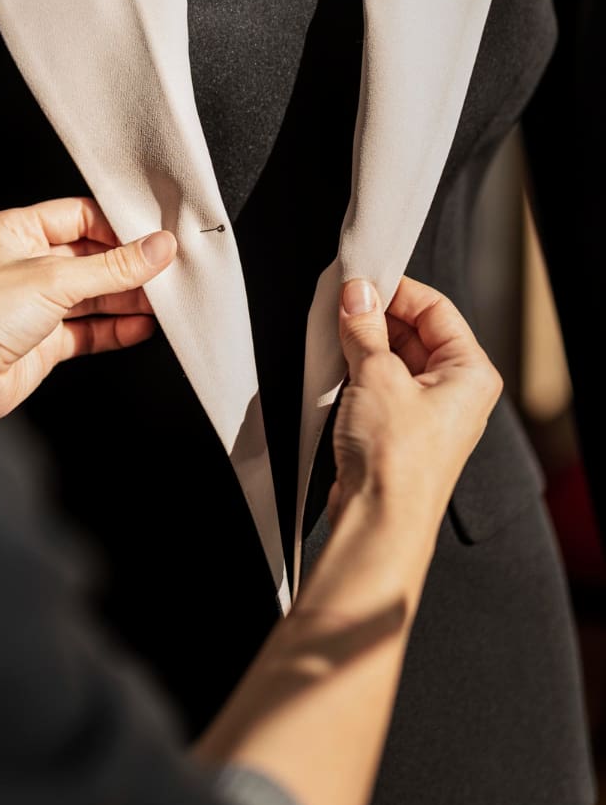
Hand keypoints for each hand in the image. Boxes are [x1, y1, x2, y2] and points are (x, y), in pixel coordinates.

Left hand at [0, 197, 176, 418]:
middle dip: (126, 267)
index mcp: (15, 232)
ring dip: (126, 299)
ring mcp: (33, 304)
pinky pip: (87, 329)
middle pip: (89, 257)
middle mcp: (24, 264)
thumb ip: (112, 267)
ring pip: (91, 295)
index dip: (116, 227)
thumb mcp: (54, 279)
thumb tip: (155, 248)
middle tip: (164, 271)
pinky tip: (140, 327)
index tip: (152, 238)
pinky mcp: (42, 341)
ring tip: (161, 301)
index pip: (78, 216)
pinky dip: (115, 328)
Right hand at [330, 275, 502, 533]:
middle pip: (416, 332)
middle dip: (376, 317)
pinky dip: (359, 371)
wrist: (379, 521)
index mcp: (471, 372)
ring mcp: (429, 413)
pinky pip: (382, 385)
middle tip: (339, 306)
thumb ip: (365, 328)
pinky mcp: (401, 431)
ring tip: (334, 335)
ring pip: (395, 358)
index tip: (359, 282)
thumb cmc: (396, 459)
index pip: (436, 308)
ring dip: (364, 344)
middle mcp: (457, 391)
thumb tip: (357, 293)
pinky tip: (334, 364)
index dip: (397, 291)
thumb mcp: (377, 376)